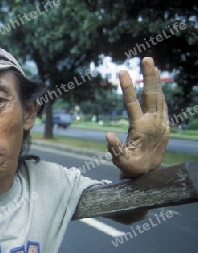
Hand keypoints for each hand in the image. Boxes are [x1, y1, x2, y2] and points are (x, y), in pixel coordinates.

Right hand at [106, 57, 169, 177]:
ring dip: (155, 80)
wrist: (149, 173)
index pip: (132, 103)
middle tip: (146, 58)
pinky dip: (160, 91)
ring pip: (159, 96)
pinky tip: (157, 83)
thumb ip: (114, 148)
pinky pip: (163, 104)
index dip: (127, 86)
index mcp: (141, 128)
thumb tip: (107, 135)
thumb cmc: (131, 166)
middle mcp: (153, 122)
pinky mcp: (165, 124)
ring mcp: (161, 122)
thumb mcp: (120, 161)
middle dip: (149, 75)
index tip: (123, 72)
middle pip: (151, 94)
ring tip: (151, 65)